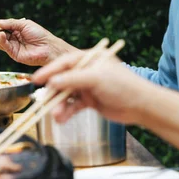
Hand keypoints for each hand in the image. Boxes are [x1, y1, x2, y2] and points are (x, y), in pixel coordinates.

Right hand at [0, 18, 76, 65]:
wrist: (48, 47)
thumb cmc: (39, 34)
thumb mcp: (24, 24)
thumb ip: (10, 23)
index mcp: (17, 31)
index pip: (4, 28)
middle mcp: (14, 39)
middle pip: (0, 35)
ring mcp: (13, 47)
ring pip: (0, 42)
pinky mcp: (13, 54)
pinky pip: (4, 47)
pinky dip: (1, 41)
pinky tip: (2, 35)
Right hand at [32, 51, 147, 124]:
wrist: (142, 106)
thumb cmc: (124, 86)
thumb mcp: (96, 78)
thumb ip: (72, 79)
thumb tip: (51, 82)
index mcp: (89, 59)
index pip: (63, 63)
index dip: (49, 71)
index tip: (36, 80)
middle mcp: (86, 71)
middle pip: (62, 80)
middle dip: (54, 93)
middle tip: (44, 103)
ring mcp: (87, 86)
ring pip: (66, 95)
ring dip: (59, 106)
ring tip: (56, 116)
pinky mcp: (89, 101)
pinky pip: (73, 106)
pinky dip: (67, 112)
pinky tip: (62, 119)